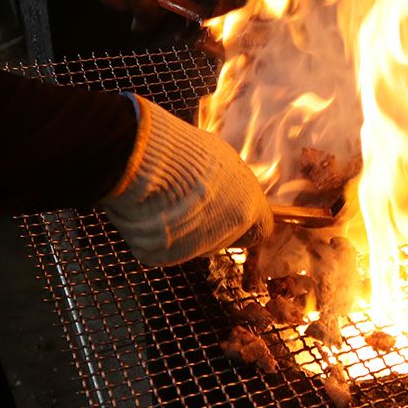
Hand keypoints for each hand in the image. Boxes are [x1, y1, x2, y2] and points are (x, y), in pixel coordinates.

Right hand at [101, 95, 273, 265]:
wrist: (147, 162)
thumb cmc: (185, 152)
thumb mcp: (222, 158)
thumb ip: (232, 182)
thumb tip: (228, 185)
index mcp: (247, 209)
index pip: (261, 228)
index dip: (246, 220)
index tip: (233, 211)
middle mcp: (225, 235)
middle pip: (225, 238)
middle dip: (211, 224)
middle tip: (192, 201)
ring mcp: (192, 249)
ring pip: (192, 245)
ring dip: (185, 229)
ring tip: (167, 198)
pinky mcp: (161, 255)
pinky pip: (161, 246)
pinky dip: (156, 233)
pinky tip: (149, 209)